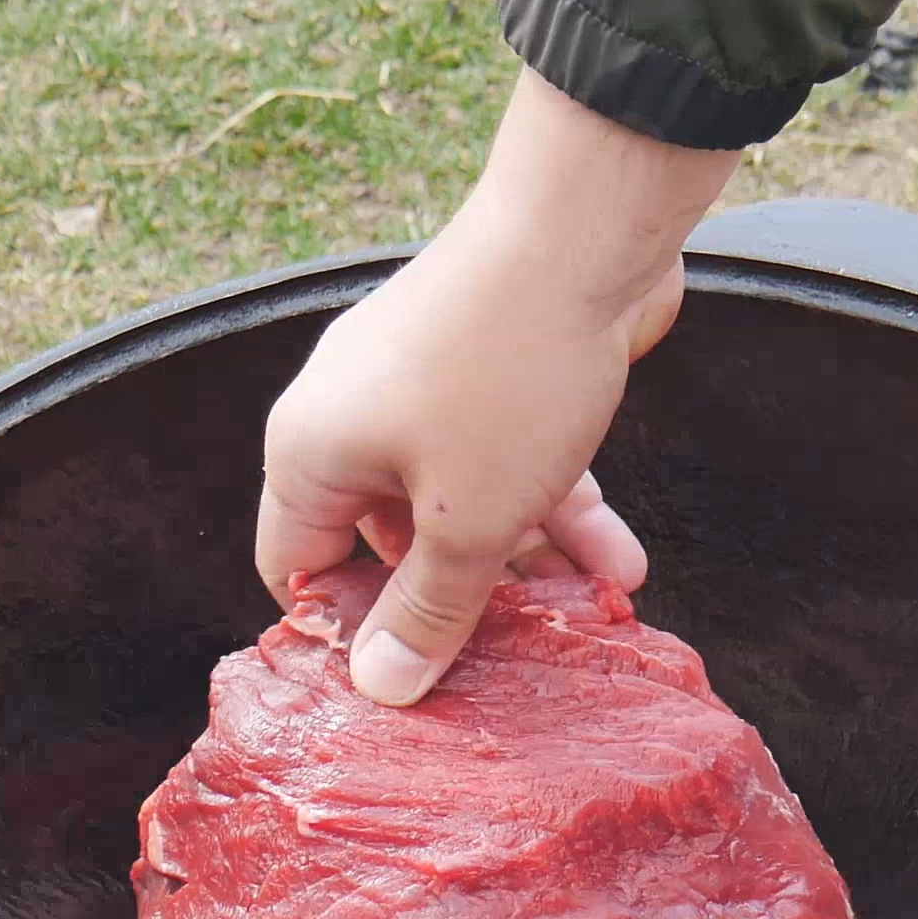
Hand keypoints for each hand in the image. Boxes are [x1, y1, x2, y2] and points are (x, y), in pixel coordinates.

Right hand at [255, 70, 740, 703]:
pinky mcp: (488, 370)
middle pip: (386, 541)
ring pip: (461, 502)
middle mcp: (350, 416)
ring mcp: (421, 388)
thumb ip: (428, 611)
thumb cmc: (505, 378)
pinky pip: (508, 459)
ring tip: (588, 610)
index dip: (348, 630)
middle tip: (512, 661)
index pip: (297, 568)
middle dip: (457, 600)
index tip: (412, 679)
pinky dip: (555, 505)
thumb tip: (382, 686)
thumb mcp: (468, 524)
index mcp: (310, 452)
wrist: (583, 232)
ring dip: (525, 560)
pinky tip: (620, 558)